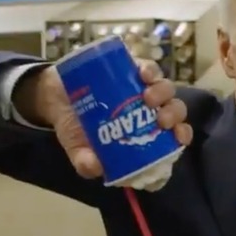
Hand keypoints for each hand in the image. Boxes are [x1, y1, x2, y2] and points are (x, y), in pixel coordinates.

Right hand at [30, 60, 192, 178]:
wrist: (54, 98)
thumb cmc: (75, 128)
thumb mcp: (77, 149)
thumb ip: (85, 162)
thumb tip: (95, 168)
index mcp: (145, 131)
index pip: (174, 134)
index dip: (181, 135)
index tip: (178, 138)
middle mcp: (150, 109)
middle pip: (174, 110)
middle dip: (174, 114)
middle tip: (161, 120)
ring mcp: (142, 87)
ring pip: (166, 88)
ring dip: (163, 93)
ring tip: (148, 98)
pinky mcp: (131, 68)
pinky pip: (148, 68)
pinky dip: (150, 70)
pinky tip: (143, 74)